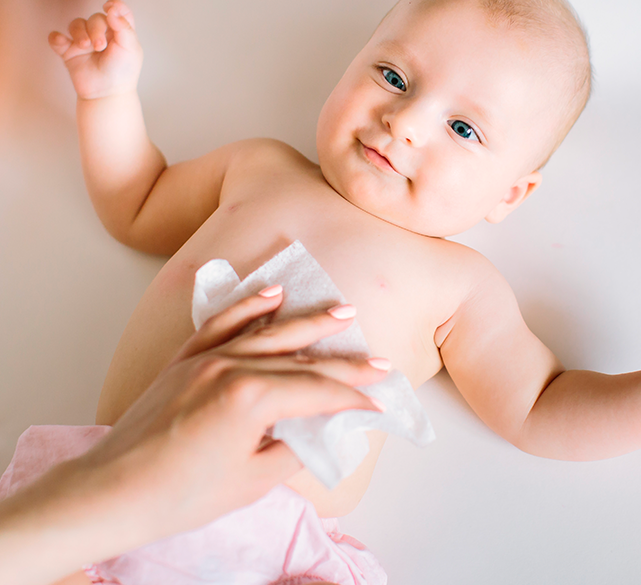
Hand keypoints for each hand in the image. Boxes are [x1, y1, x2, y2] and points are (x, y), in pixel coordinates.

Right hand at [48, 0, 142, 99]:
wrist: (107, 93)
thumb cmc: (123, 72)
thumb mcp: (130, 48)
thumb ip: (123, 27)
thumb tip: (111, 8)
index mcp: (120, 32)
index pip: (118, 11)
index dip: (114, 5)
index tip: (109, 7)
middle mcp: (102, 34)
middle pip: (95, 18)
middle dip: (96, 29)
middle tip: (100, 47)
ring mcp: (84, 42)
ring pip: (76, 24)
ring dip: (79, 33)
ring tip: (86, 47)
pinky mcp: (69, 52)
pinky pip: (56, 38)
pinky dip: (57, 38)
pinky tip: (62, 43)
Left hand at [70, 290, 386, 548]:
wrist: (111, 491)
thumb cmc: (180, 495)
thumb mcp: (253, 481)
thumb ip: (293, 447)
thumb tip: (319, 429)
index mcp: (252, 398)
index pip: (318, 391)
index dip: (353, 398)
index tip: (379, 402)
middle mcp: (233, 367)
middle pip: (302, 361)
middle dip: (345, 363)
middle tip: (378, 362)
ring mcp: (207, 358)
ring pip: (269, 333)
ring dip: (310, 322)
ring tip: (343, 313)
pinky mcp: (186, 359)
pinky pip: (222, 323)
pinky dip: (249, 307)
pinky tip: (274, 293)